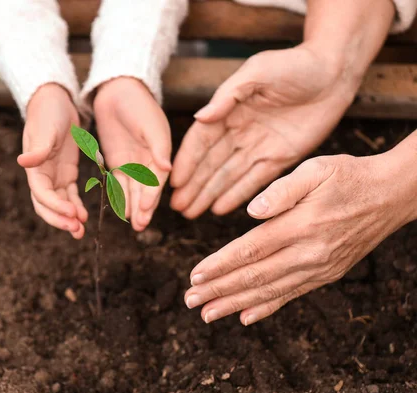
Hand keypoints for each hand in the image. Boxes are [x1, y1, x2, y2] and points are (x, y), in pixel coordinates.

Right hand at [17, 83, 87, 238]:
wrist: (55, 102)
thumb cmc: (48, 113)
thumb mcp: (45, 129)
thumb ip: (38, 148)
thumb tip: (22, 162)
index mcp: (34, 168)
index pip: (41, 194)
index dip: (55, 207)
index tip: (72, 214)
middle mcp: (42, 176)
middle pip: (47, 206)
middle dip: (60, 220)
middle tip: (77, 230)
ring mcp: (54, 176)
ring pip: (59, 205)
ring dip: (68, 219)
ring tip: (81, 231)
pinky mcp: (66, 174)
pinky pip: (70, 196)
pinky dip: (76, 207)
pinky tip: (85, 217)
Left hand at [94, 77, 171, 230]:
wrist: (118, 91)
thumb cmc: (138, 104)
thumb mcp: (150, 124)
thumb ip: (159, 146)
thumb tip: (168, 168)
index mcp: (161, 153)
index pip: (157, 179)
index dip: (152, 195)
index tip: (146, 210)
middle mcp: (149, 162)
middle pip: (147, 189)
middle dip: (144, 208)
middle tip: (140, 226)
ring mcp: (133, 163)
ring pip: (134, 191)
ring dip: (134, 207)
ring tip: (134, 224)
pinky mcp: (118, 162)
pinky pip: (120, 184)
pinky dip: (121, 198)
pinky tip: (122, 211)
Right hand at [170, 44, 359, 218]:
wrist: (334, 72)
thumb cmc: (293, 65)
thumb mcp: (257, 72)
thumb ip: (227, 96)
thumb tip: (199, 118)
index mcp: (229, 110)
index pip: (201, 141)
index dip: (187, 162)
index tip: (173, 181)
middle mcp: (239, 131)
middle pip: (210, 164)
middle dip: (193, 185)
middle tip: (176, 207)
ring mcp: (259, 146)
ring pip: (228, 176)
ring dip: (209, 194)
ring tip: (191, 213)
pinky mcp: (280, 158)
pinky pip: (254, 181)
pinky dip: (237, 195)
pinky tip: (219, 209)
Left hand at [183, 150, 416, 324]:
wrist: (392, 195)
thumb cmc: (348, 176)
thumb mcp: (316, 169)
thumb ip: (281, 190)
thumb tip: (251, 211)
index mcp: (302, 224)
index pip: (251, 250)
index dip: (220, 264)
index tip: (195, 275)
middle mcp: (310, 252)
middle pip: (255, 276)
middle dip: (219, 290)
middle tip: (190, 300)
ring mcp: (319, 267)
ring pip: (270, 291)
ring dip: (235, 304)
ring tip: (207, 313)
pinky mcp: (327, 274)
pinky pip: (292, 295)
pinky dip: (267, 307)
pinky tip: (245, 317)